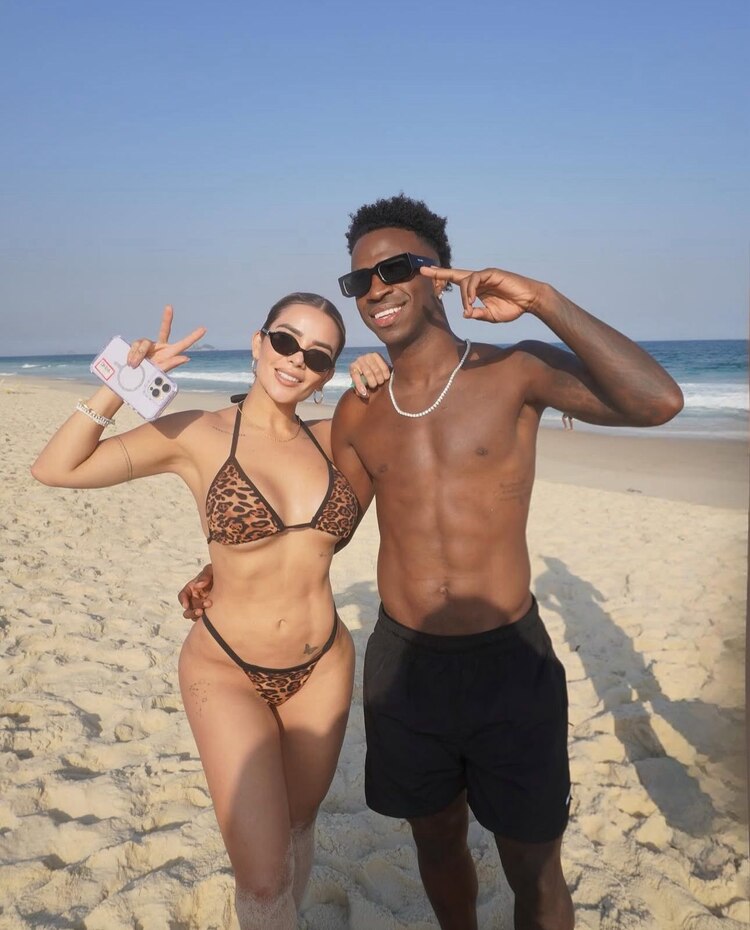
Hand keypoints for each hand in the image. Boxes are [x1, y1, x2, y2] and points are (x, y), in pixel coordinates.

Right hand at [127, 305, 206, 370]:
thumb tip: (186, 357)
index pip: (183, 344)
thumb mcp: (161, 372)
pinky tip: (130, 362)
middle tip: (169, 307)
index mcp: (169, 354)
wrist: (133, 379)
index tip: (204, 329)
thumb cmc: (149, 378)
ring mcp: (149, 345)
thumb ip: (172, 364)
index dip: (193, 336)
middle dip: (167, 318)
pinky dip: (133, 354)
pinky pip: (136, 345)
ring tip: (135, 365)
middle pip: (165, 330)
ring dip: (139, 354)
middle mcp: (161, 347)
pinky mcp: (137, 345)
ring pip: (144, 343)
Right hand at [178, 563, 213, 620]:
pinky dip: (205, 619)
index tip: (186, 605)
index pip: (183, 595)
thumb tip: (198, 585)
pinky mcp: (209, 612)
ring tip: (204, 613)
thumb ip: (205, 575)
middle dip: (194, 609)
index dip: (183, 601)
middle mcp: (195, 598)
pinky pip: (203, 619)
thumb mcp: (211, 570)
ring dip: (197, 615)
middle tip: (205, 606)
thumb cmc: (218, 572)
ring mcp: (201, 606)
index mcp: (192, 588)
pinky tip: (212, 616)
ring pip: (193, 615)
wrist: (232, 579)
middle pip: (188, 608)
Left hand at [349, 352, 390, 397]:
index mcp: (353, 367)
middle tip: (375, 386)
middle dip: (373, 383)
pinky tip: (385, 378)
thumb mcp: (359, 384)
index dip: (360, 386)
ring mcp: (368, 356)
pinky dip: (386, 374)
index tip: (365, 394)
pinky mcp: (376, 355)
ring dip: (380, 379)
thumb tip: (365, 395)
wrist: (367, 365)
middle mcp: (359, 360)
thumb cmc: (363, 378)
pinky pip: (384, 366)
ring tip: (380, 382)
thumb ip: (360, 391)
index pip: (355, 376)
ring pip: (377, 370)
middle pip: (368, 373)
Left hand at [421, 266, 543, 322]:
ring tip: (469, 306)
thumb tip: (465, 314)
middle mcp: (479, 280)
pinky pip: (475, 279)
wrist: (529, 301)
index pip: (456, 281)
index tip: (428, 278)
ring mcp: (485, 275)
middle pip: (455, 273)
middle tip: (423, 270)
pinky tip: (472, 300)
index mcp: (477, 289)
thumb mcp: (492, 315)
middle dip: (438, 272)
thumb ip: (478, 314)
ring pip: (465, 280)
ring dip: (464, 296)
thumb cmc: (512, 307)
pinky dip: (470, 290)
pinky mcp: (491, 273)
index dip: (442, 279)